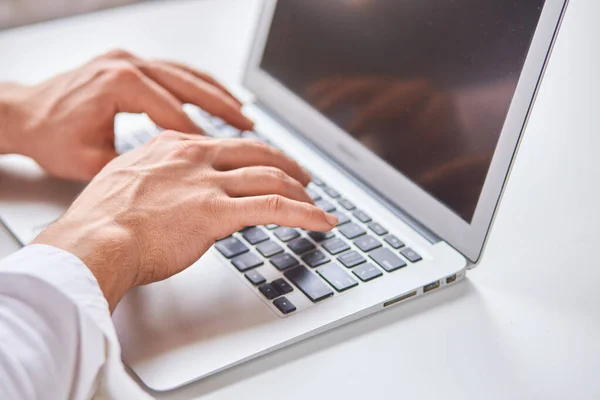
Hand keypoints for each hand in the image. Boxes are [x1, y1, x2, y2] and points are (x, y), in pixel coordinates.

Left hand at [0, 49, 252, 179]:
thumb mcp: (95, 161)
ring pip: (186, 74)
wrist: (23, 115)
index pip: (178, 113)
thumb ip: (139, 170)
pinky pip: (174, 72)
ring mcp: (129, 61)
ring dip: (217, 93)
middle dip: (224, 108)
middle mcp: (128, 66)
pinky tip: (214, 99)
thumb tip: (170, 188)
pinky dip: (198, 86)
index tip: (230, 159)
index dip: (207, 139)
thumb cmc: (52, 139)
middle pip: (190, 85)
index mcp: (122, 84)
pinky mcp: (129, 63)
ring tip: (242, 113)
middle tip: (250, 126)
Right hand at [33, 131, 337, 310]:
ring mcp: (208, 182)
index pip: (226, 144)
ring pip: (271, 177)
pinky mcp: (218, 211)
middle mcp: (195, 157)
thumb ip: (155, 180)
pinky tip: (322, 221)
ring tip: (315, 201)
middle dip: (286, 164)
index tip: (264, 163)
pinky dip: (305, 213)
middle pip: (257, 152)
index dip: (254, 155)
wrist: (92, 241)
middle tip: (302, 176)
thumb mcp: (126, 183)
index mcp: (173, 146)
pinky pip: (275, 207)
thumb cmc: (101, 221)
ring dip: (300, 189)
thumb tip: (171, 192)